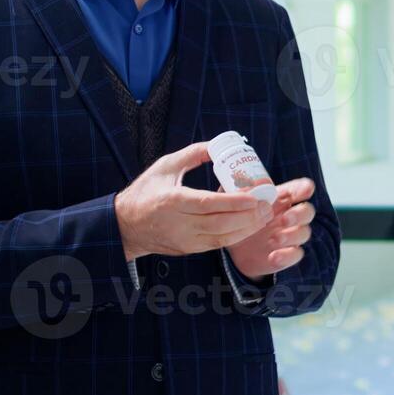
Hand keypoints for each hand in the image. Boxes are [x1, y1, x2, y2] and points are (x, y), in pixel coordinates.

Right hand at [114, 142, 273, 260]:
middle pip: (220, 224)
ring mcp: (185, 240)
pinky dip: (236, 236)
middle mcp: (180, 224)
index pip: (208, 204)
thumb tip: (218, 145)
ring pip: (222, 238)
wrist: (126, 226)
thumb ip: (192, 154)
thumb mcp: (165, 166)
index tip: (255, 196)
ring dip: (247, 228)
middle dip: (248, 217)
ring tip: (265, 215)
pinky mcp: (189, 249)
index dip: (234, 202)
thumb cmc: (145, 192)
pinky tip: (249, 226)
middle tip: (267, 205)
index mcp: (172, 201)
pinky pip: (217, 245)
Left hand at [225, 177, 316, 280]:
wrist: (234, 247)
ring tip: (275, 239)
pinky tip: (274, 257)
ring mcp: (290, 236)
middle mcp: (290, 216)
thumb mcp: (235, 202)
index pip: (298, 190)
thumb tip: (245, 182)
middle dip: (299, 214)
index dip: (304, 188)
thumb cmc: (239, 216)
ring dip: (292, 235)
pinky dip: (287, 256)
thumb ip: (240, 191)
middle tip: (285, 219)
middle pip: (307, 211)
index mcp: (280, 198)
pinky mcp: (287, 254)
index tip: (306, 190)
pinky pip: (296, 254)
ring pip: (304, 233)